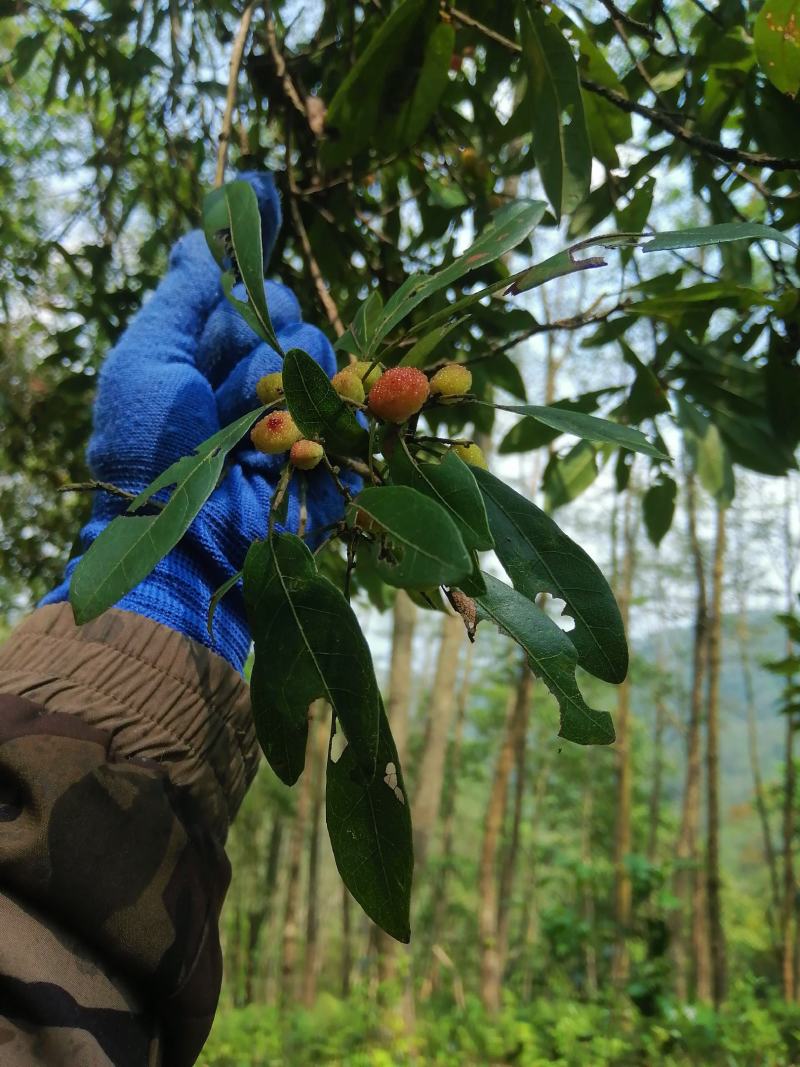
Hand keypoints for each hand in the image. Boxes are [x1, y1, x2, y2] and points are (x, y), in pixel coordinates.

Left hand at [43, 172, 352, 671]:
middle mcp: (255, 380)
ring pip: (320, 353)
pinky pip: (353, 400)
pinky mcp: (333, 449)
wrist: (183, 542)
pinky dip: (335, 406)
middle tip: (230, 386)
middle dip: (264, 337)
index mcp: (207, 356)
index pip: (244, 289)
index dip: (255, 246)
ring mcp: (298, 416)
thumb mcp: (147, 359)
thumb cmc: (147, 450)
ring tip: (251, 428)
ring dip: (286, 381)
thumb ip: (182, 297)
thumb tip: (203, 235)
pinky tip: (298, 432)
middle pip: (289, 314)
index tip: (265, 190)